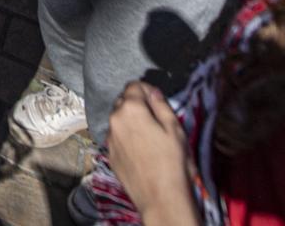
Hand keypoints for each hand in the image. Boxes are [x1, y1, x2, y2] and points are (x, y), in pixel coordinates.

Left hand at [106, 82, 196, 222]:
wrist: (160, 198)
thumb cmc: (172, 162)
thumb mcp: (174, 129)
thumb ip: (161, 106)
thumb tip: (153, 93)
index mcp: (131, 109)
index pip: (133, 85)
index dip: (147, 90)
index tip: (157, 100)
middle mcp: (115, 120)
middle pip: (123, 101)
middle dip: (137, 104)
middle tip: (155, 118)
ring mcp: (109, 139)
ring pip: (118, 120)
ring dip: (130, 121)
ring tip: (149, 136)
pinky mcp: (109, 155)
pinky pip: (116, 138)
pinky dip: (126, 137)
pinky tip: (141, 150)